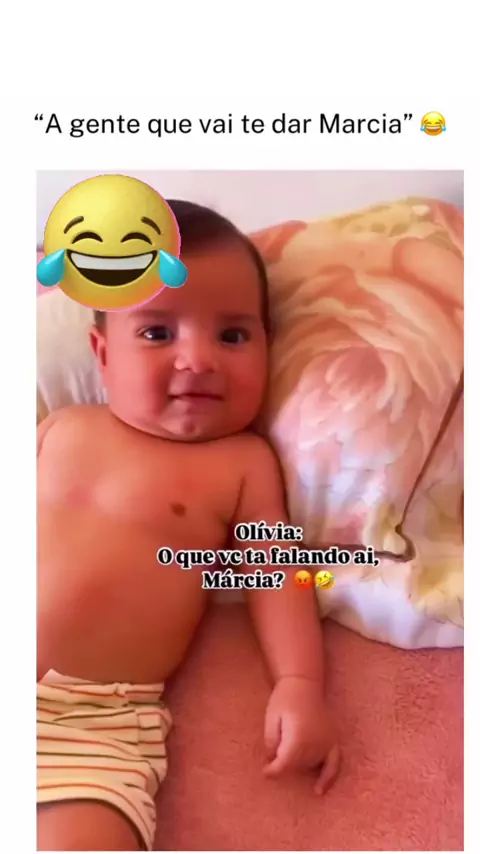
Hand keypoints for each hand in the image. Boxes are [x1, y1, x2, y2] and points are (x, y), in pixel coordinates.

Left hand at [263, 675, 339, 794]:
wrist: (304, 682)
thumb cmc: (284, 698)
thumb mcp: (271, 719)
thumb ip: (272, 743)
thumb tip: (273, 761)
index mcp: (299, 737)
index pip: (284, 764)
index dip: (273, 771)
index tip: (265, 772)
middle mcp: (316, 742)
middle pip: (296, 766)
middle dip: (283, 765)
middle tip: (274, 757)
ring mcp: (328, 742)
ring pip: (311, 766)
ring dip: (298, 767)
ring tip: (288, 759)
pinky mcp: (334, 740)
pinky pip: (334, 764)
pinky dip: (328, 778)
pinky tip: (319, 791)